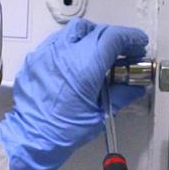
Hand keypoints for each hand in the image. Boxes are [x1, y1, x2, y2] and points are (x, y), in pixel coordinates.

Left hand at [0, 19, 148, 169]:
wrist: (30, 138)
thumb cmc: (62, 131)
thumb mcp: (100, 114)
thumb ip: (122, 95)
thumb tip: (136, 87)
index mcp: (85, 66)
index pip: (113, 37)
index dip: (130, 37)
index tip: (138, 43)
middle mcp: (66, 53)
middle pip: (97, 30)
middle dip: (114, 38)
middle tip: (123, 52)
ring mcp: (48, 53)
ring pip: (75, 30)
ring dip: (93, 37)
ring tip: (100, 53)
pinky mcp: (36, 58)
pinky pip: (58, 42)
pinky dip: (73, 45)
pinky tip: (77, 61)